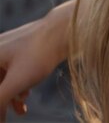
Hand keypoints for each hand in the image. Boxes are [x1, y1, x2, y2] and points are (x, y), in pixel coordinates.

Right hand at [0, 2, 72, 122]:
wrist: (68, 28)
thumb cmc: (40, 53)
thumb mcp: (15, 82)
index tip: (3, 115)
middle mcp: (0, 49)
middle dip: (1, 101)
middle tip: (7, 118)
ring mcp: (12, 47)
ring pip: (5, 77)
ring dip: (10, 96)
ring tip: (21, 110)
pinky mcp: (26, 48)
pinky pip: (15, 70)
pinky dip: (19, 84)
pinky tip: (26, 95)